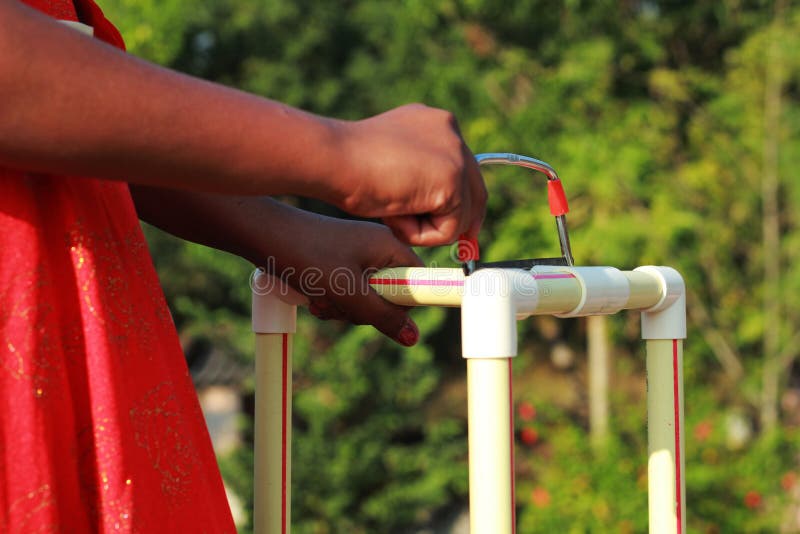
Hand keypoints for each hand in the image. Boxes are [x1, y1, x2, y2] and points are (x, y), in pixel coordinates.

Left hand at [259, 208, 424, 345]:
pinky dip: (333, 301)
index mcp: (389, 246)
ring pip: (366, 299)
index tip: (377, 309)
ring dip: (345, 308)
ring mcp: (358, 255)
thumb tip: (413, 337)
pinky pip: (348, 293)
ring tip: (321, 298)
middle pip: (391, 296)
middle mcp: (378, 249)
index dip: (404, 304)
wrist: (262, 233)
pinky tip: (313, 297)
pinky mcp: (339, 263)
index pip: (419, 283)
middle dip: (365, 310)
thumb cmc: (305, 254)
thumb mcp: (347, 291)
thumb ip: (382, 316)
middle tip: (342, 302)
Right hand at [334, 104, 486, 245]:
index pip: (463, 167)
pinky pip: (449, 229)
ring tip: (390, 211)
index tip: (463, 227)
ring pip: (459, 215)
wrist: (332, 158)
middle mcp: (450, 131)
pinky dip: (421, 235)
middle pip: (475, 189)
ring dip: (425, 227)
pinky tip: (394, 213)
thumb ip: (416, 173)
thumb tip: (434, 204)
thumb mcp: (391, 161)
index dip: (461, 201)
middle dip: (466, 222)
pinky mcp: (452, 180)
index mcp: (435, 122)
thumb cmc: (346, 164)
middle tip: (465, 246)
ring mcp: (455, 154)